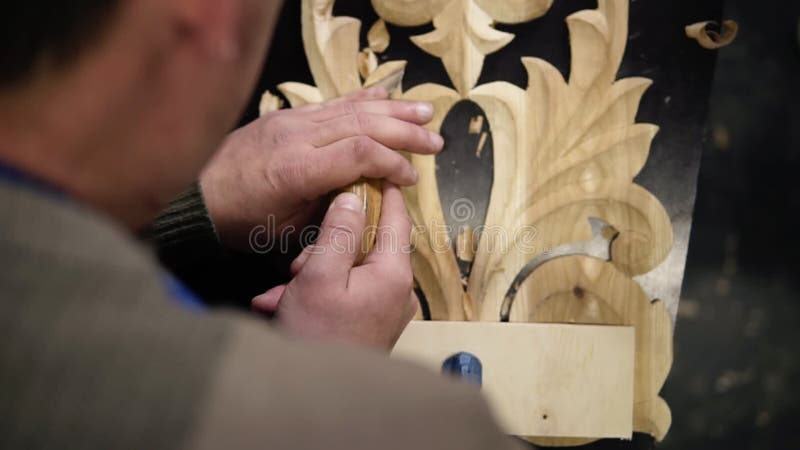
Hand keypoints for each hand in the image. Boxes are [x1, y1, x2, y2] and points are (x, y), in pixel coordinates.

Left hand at [200, 88, 441, 250]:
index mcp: (297, 170)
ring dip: (391, 109)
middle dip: (404, 131)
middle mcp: (296, 136)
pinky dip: (361, 99)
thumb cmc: (240, 222)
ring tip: (424, 111)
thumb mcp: (287, 229)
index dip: (393, 162)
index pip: (360, 152)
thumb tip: (365, 191)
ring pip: (350, 107)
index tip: (411, 178)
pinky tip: (385, 96)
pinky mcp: (285, 115)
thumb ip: (330, 207)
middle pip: (362, 123)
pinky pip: (329, 102)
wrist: (194, 195)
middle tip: (435, 141)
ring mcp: (290, 120)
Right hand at [252, 183, 417, 349]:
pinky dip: (317, 294)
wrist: (316, 396)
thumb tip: (353, 197)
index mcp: (393, 274)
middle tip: (298, 266)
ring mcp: (384, 310)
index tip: (378, 169)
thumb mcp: (320, 275)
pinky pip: (344, 294)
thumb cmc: (317, 337)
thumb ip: (337, 232)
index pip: (397, 219)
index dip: (386, 191)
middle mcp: (397, 291)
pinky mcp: (370, 324)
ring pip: (349, 270)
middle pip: (365, 245)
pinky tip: (286, 304)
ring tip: (285, 292)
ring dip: (314, 274)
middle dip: (326, 248)